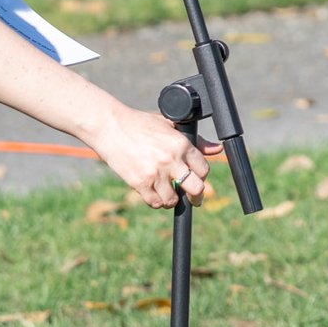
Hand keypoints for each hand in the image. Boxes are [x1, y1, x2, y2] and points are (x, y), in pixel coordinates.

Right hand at [85, 100, 218, 210]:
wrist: (110, 127)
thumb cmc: (140, 124)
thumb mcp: (169, 126)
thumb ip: (195, 140)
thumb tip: (217, 148)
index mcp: (181, 144)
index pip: (203, 169)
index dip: (202, 176)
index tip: (198, 179)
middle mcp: (171, 160)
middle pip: (196, 188)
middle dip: (196, 196)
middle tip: (194, 198)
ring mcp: (155, 173)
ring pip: (174, 199)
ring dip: (173, 200)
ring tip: (169, 194)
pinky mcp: (139, 183)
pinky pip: (155, 202)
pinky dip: (157, 202)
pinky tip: (155, 194)